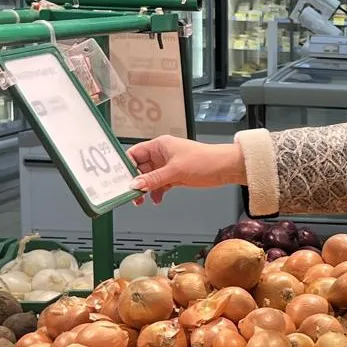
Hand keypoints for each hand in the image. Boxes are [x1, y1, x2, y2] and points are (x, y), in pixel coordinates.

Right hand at [128, 135, 244, 204]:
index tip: (120, 179)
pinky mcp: (175, 176)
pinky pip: (160, 184)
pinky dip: (157, 192)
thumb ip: (154, 179)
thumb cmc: (205, 160)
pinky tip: (157, 199)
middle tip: (131, 194)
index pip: (134, 153)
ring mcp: (168, 166)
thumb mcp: (175, 171)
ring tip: (141, 201)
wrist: (226, 168)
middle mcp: (161, 154)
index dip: (126, 165)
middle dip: (135, 181)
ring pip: (149, 178)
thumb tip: (135, 184)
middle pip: (140, 168)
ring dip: (145, 189)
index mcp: (159, 146)